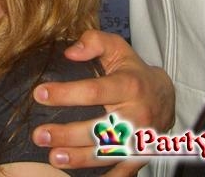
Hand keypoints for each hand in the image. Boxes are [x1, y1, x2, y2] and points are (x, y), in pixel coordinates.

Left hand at [31, 30, 173, 173]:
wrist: (165, 97)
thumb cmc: (132, 70)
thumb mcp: (117, 48)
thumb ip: (94, 42)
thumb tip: (70, 53)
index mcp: (129, 85)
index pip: (93, 91)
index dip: (65, 93)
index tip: (39, 94)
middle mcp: (136, 114)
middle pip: (98, 128)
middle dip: (66, 134)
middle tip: (39, 135)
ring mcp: (139, 139)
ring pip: (107, 154)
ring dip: (78, 158)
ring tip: (53, 157)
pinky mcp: (141, 156)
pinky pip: (122, 171)